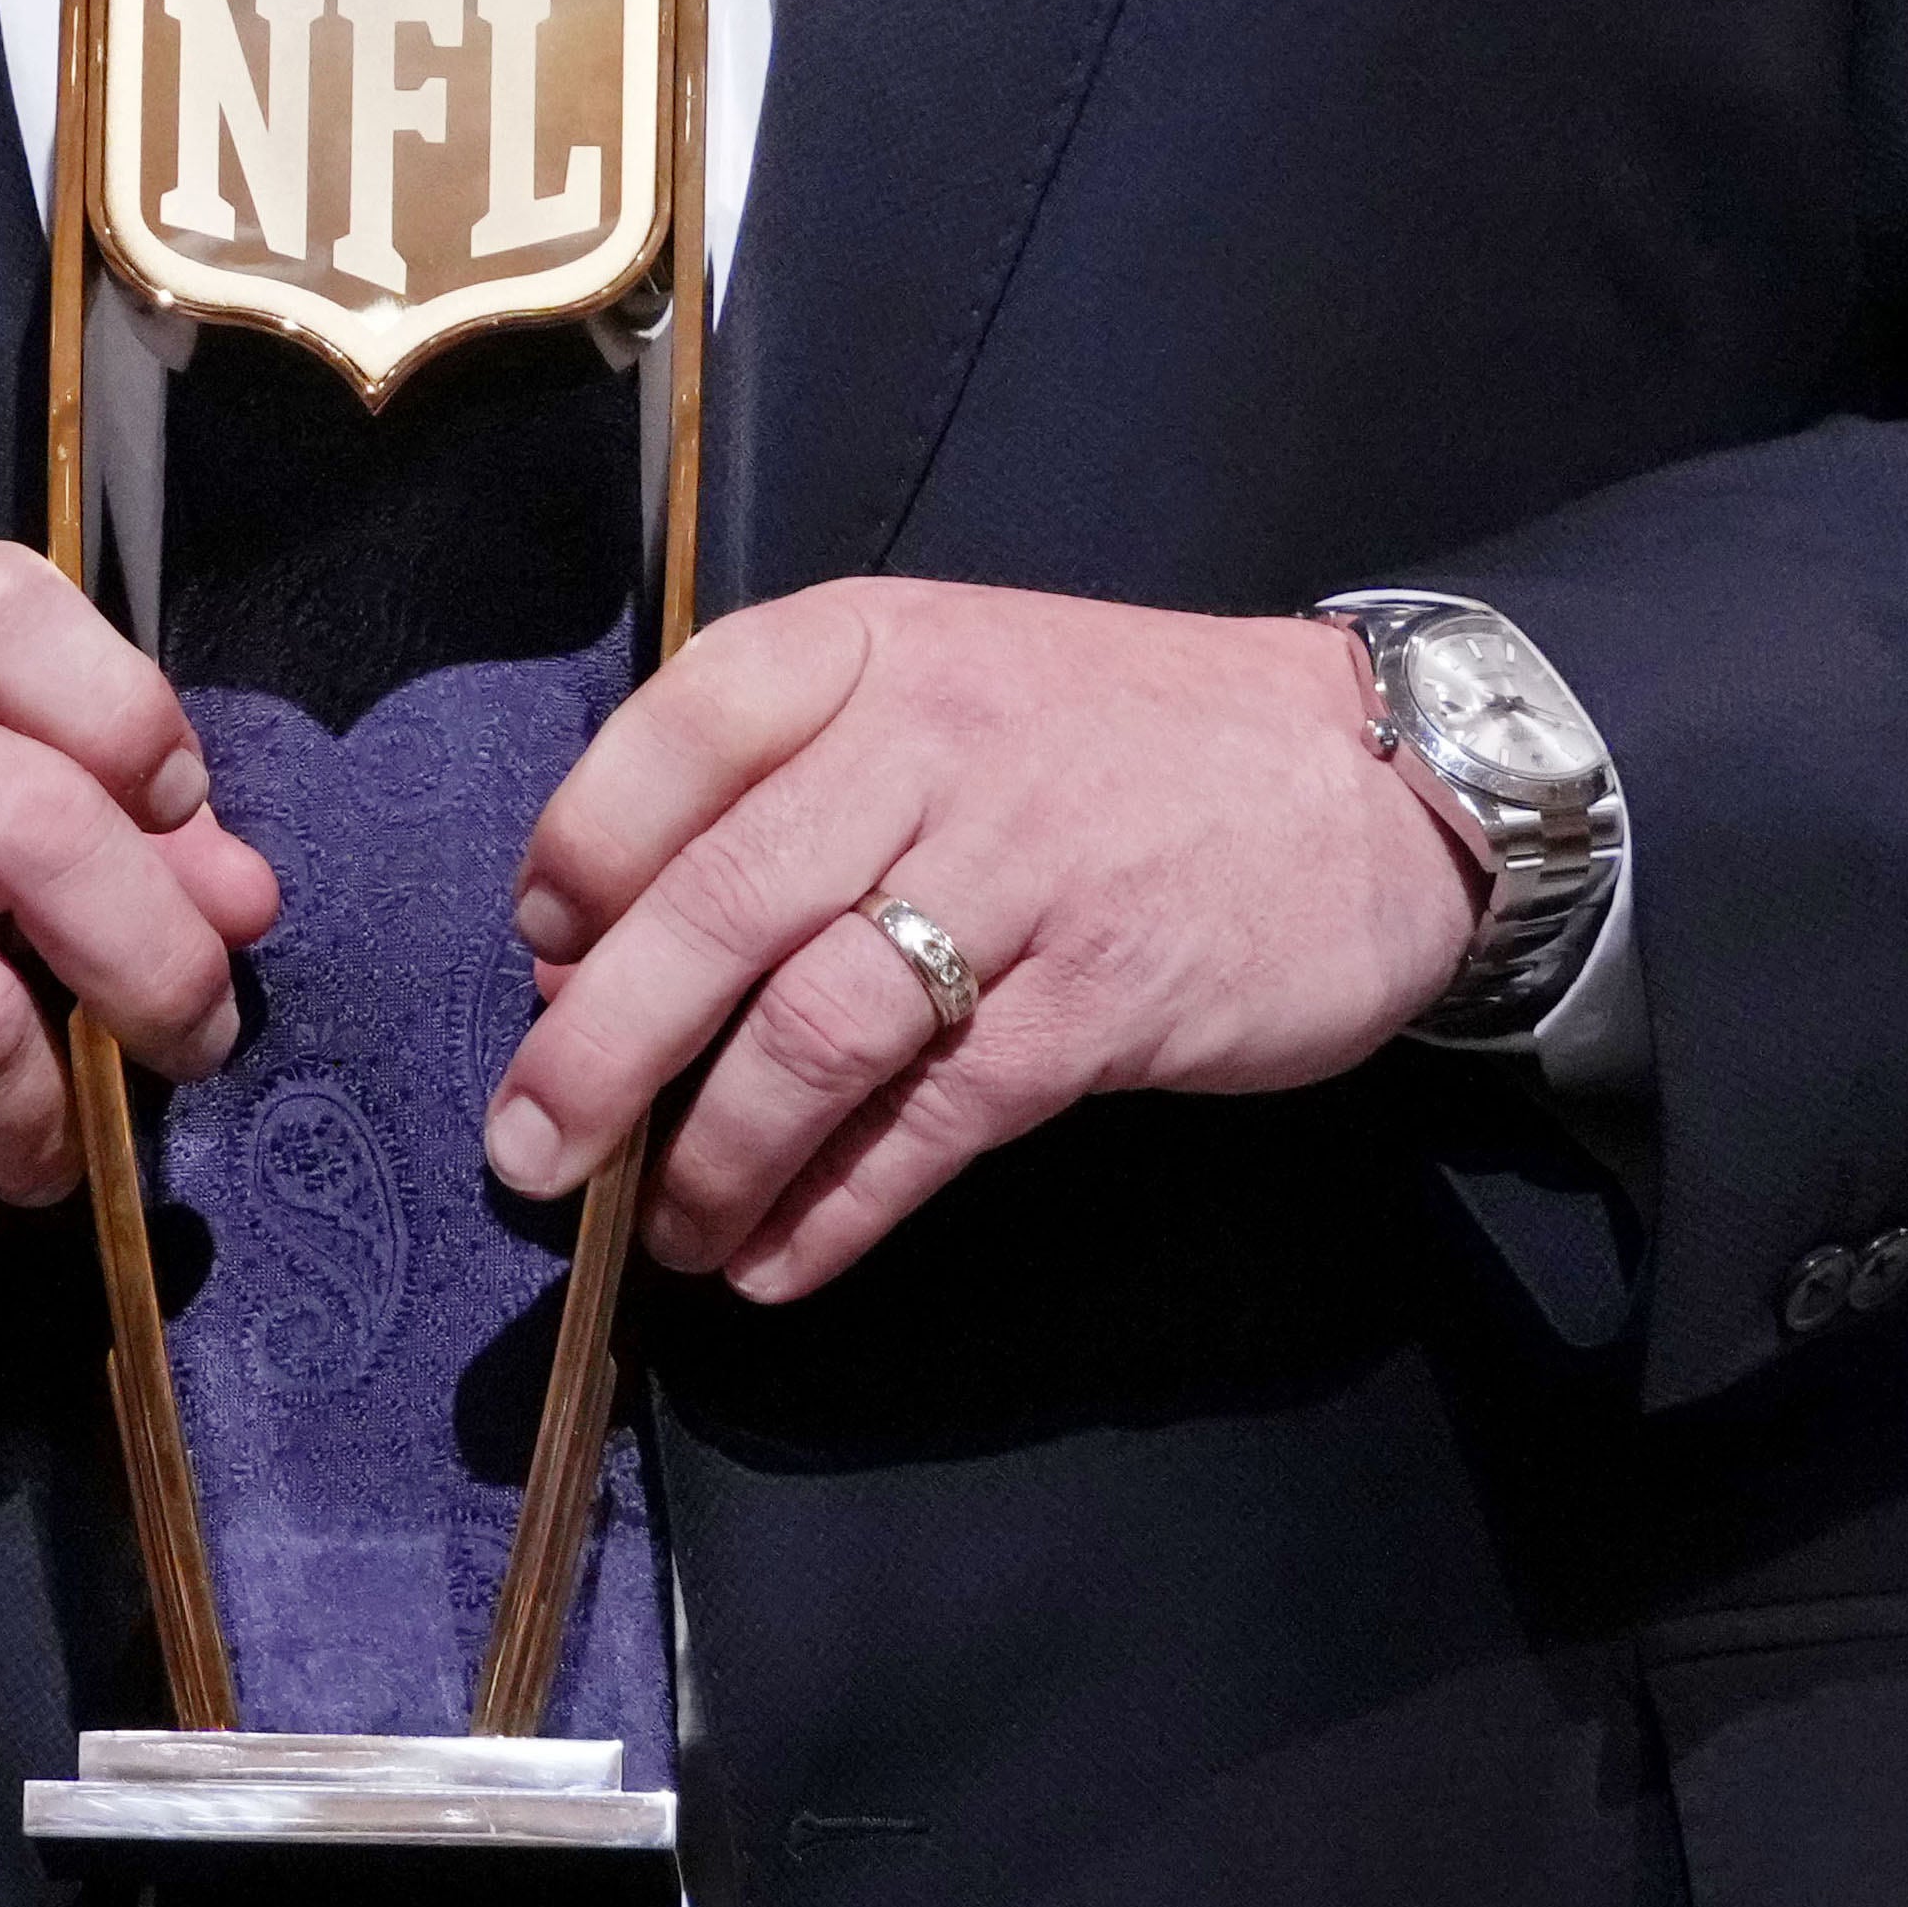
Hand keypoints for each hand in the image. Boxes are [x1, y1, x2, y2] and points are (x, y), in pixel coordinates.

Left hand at [488, 586, 1479, 1301]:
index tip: (538, 956)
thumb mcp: (950, 693)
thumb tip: (595, 952)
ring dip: (715, 1153)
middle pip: (721, 903)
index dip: (585, 851)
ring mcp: (1023, 870)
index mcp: (873, 646)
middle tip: (532, 1154)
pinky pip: (932, 1119)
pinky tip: (782, 1261)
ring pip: (815, 1027)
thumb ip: (793, 788)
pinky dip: (838, 1206)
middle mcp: (934, 741)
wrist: (1375, 775)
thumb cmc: (1118, 745)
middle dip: (600, 1049)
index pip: (681, 729)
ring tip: (669, 1232)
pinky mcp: (1101, 996)